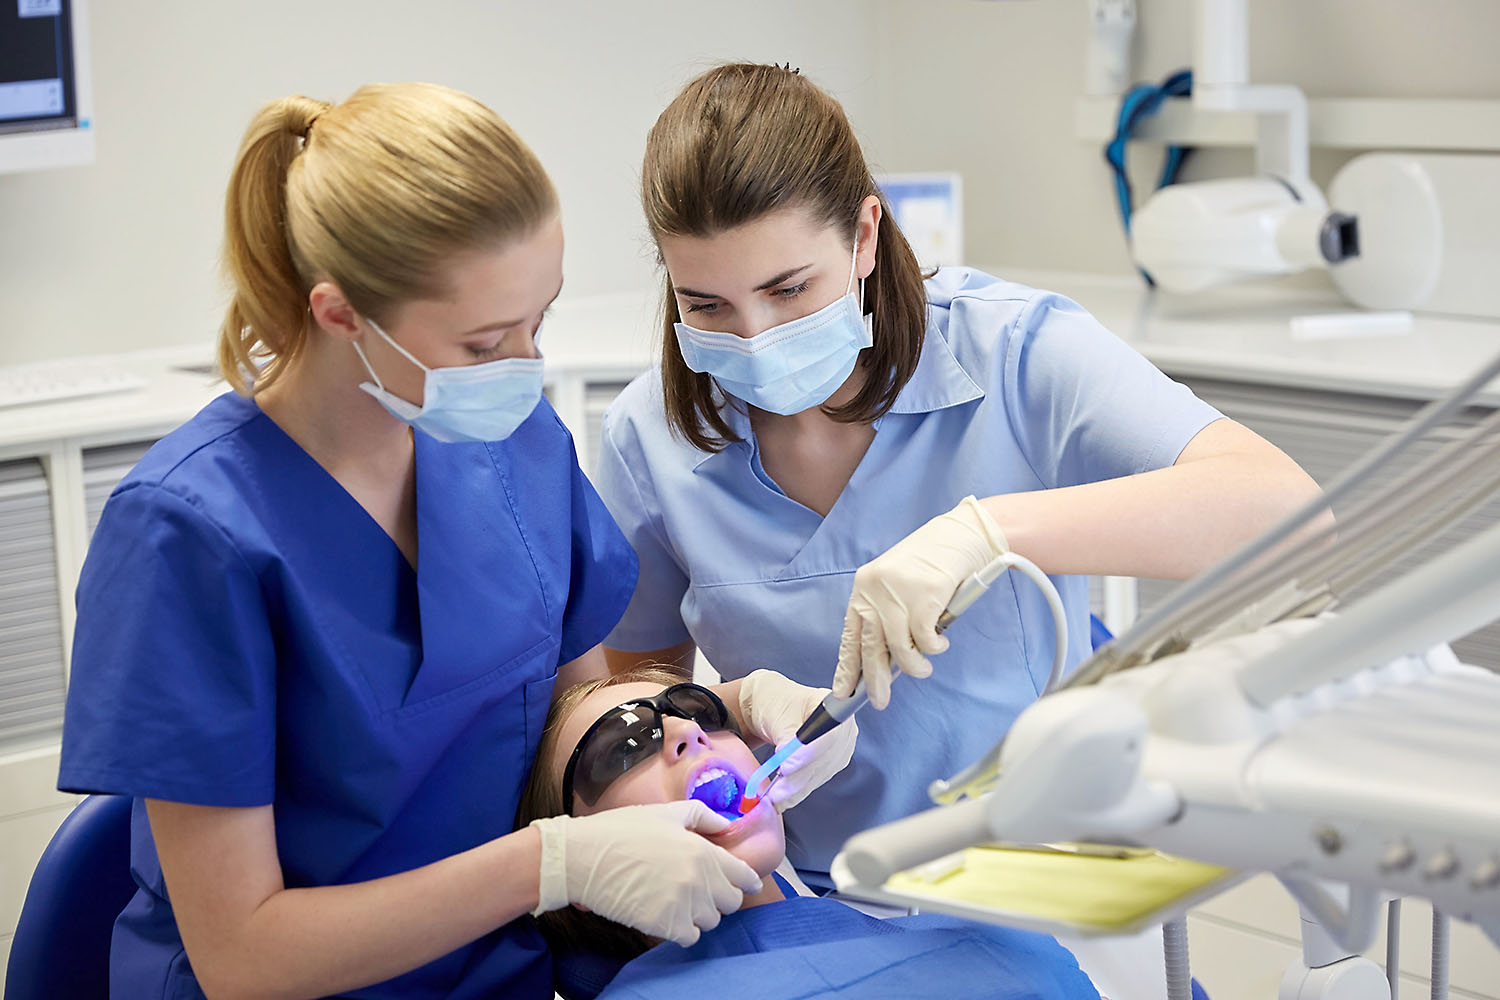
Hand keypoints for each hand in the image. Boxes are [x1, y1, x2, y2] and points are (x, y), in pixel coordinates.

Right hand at [530, 800, 762, 945]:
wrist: (583, 857)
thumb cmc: (621, 831)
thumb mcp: (666, 813)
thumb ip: (702, 817)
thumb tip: (726, 825)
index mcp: (702, 850)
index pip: (743, 875)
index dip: (747, 881)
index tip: (746, 885)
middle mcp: (699, 879)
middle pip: (731, 902)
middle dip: (720, 897)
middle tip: (701, 890)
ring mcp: (682, 904)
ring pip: (710, 921)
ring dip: (699, 914)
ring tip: (678, 900)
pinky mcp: (664, 925)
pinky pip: (689, 936)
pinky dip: (682, 929)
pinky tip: (667, 914)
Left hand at [739, 669, 856, 811]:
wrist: (773, 708)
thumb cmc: (776, 702)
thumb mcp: (778, 714)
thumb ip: (787, 735)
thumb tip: (788, 759)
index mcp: (833, 706)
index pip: (828, 736)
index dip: (809, 755)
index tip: (786, 766)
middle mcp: (843, 729)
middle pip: (824, 760)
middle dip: (797, 779)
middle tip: (774, 793)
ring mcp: (840, 749)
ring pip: (819, 775)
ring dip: (796, 789)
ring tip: (773, 798)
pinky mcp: (832, 764)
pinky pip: (816, 780)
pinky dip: (798, 790)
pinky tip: (782, 797)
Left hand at [832, 495, 1007, 708]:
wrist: (960, 535)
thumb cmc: (931, 562)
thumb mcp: (897, 585)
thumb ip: (888, 616)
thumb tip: (885, 661)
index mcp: (864, 588)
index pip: (850, 635)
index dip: (847, 667)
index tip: (843, 692)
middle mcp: (875, 590)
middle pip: (870, 647)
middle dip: (875, 680)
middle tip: (880, 701)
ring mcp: (900, 593)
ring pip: (899, 649)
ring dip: (914, 666)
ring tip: (924, 669)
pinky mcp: (926, 596)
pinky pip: (925, 639)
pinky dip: (934, 648)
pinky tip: (940, 643)